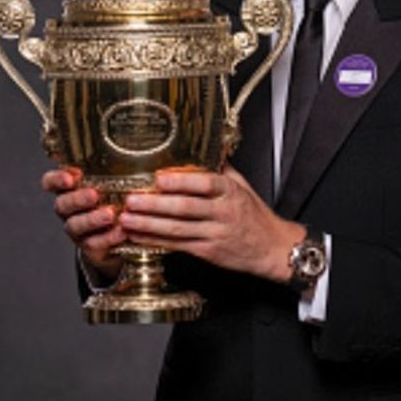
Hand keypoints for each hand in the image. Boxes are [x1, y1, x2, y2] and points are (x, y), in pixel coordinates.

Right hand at [43, 166, 123, 277]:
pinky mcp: (90, 246)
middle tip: (94, 195)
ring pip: (75, 225)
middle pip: (62, 204)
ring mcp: (78, 229)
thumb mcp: (115, 183)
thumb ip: (116, 170)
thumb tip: (142, 153)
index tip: (70, 178)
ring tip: (110, 215)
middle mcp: (69, 210)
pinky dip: (108, 238)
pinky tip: (121, 232)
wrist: (119, 238)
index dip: (56, 179)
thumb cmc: (117, 201)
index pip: (51, 182)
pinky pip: (94, 243)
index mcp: (70, 190)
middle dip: (77, 198)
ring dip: (92, 219)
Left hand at [117, 166, 302, 281]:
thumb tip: (202, 148)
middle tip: (131, 199)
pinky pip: (177, 245)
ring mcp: (215, 234)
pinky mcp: (209, 252)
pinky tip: (138, 235)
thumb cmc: (256, 216)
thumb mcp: (243, 187)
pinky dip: (156, 240)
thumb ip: (221, 170)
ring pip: (177, 229)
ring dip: (149, 224)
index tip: (158, 178)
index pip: (206, 184)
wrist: (273, 248)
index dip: (181, 181)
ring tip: (127, 218)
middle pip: (185, 208)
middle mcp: (223, 213)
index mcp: (231, 193)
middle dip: (155, 204)